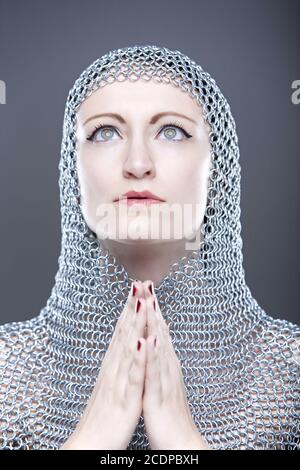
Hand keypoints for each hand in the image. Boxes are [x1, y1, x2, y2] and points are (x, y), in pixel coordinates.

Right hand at [60, 280, 146, 449]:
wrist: (91, 442)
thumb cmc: (105, 413)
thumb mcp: (113, 381)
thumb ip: (118, 361)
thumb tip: (125, 343)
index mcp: (114, 363)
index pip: (124, 329)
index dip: (132, 307)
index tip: (139, 286)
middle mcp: (114, 366)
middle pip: (125, 331)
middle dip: (134, 306)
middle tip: (140, 282)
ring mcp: (119, 380)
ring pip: (129, 347)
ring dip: (135, 323)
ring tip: (141, 301)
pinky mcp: (125, 398)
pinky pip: (133, 376)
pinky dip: (138, 358)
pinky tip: (142, 342)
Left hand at [140, 280, 209, 449]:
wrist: (180, 441)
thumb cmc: (168, 412)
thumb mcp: (161, 380)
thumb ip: (160, 360)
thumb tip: (155, 341)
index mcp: (164, 362)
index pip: (156, 329)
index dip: (150, 307)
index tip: (143, 286)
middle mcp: (167, 366)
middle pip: (159, 331)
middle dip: (152, 306)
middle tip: (146, 282)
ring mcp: (165, 379)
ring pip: (159, 346)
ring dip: (154, 323)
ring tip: (149, 301)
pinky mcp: (160, 395)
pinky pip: (155, 372)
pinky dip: (153, 354)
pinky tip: (150, 338)